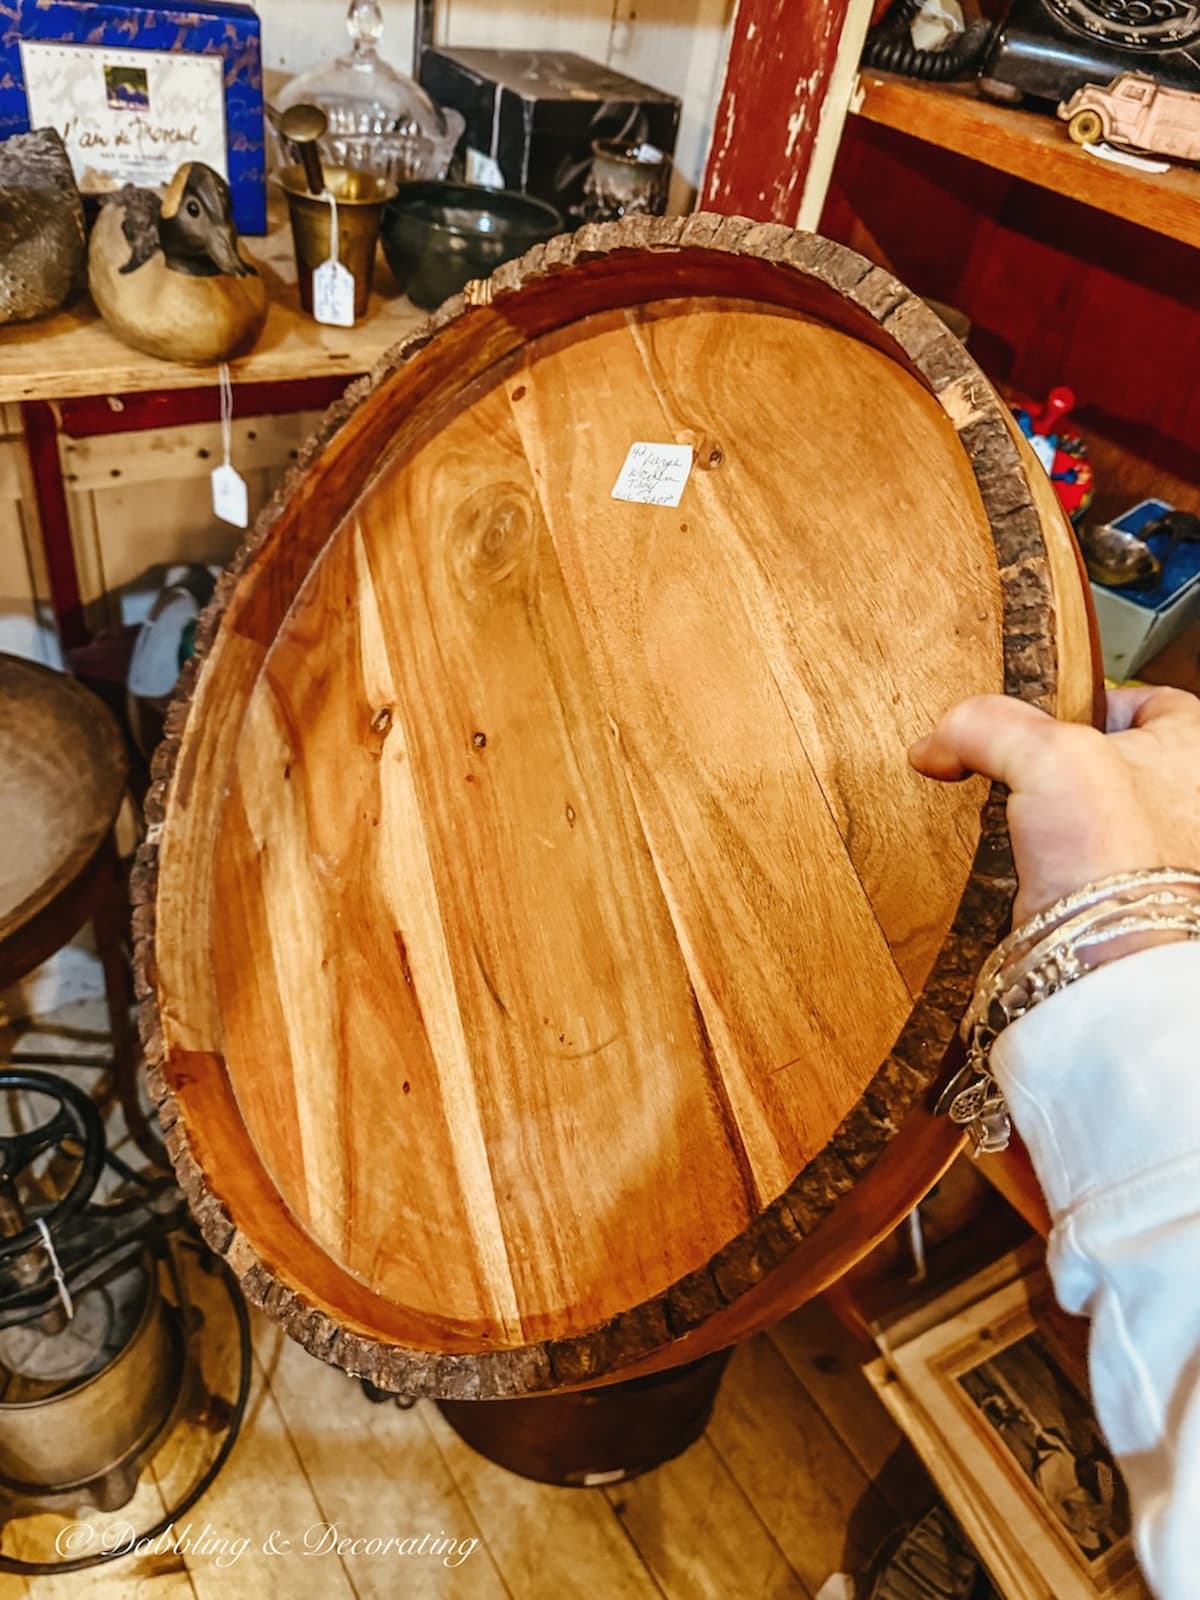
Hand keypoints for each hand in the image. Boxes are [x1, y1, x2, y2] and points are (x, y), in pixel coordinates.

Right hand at [908, 687, 1199, 926]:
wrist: (1110, 957)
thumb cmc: (1117, 854)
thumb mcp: (1045, 753)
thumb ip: (987, 726)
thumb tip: (937, 743)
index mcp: (1195, 752)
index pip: (1152, 701)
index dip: (1097, 700)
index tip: (1050, 711)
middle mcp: (1187, 804)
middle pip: (1118, 760)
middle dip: (1067, 764)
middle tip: (1022, 764)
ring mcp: (1158, 856)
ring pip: (1096, 817)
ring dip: (1055, 817)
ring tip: (1015, 817)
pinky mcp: (1122, 898)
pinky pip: (1081, 867)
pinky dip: (1050, 863)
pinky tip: (1022, 864)